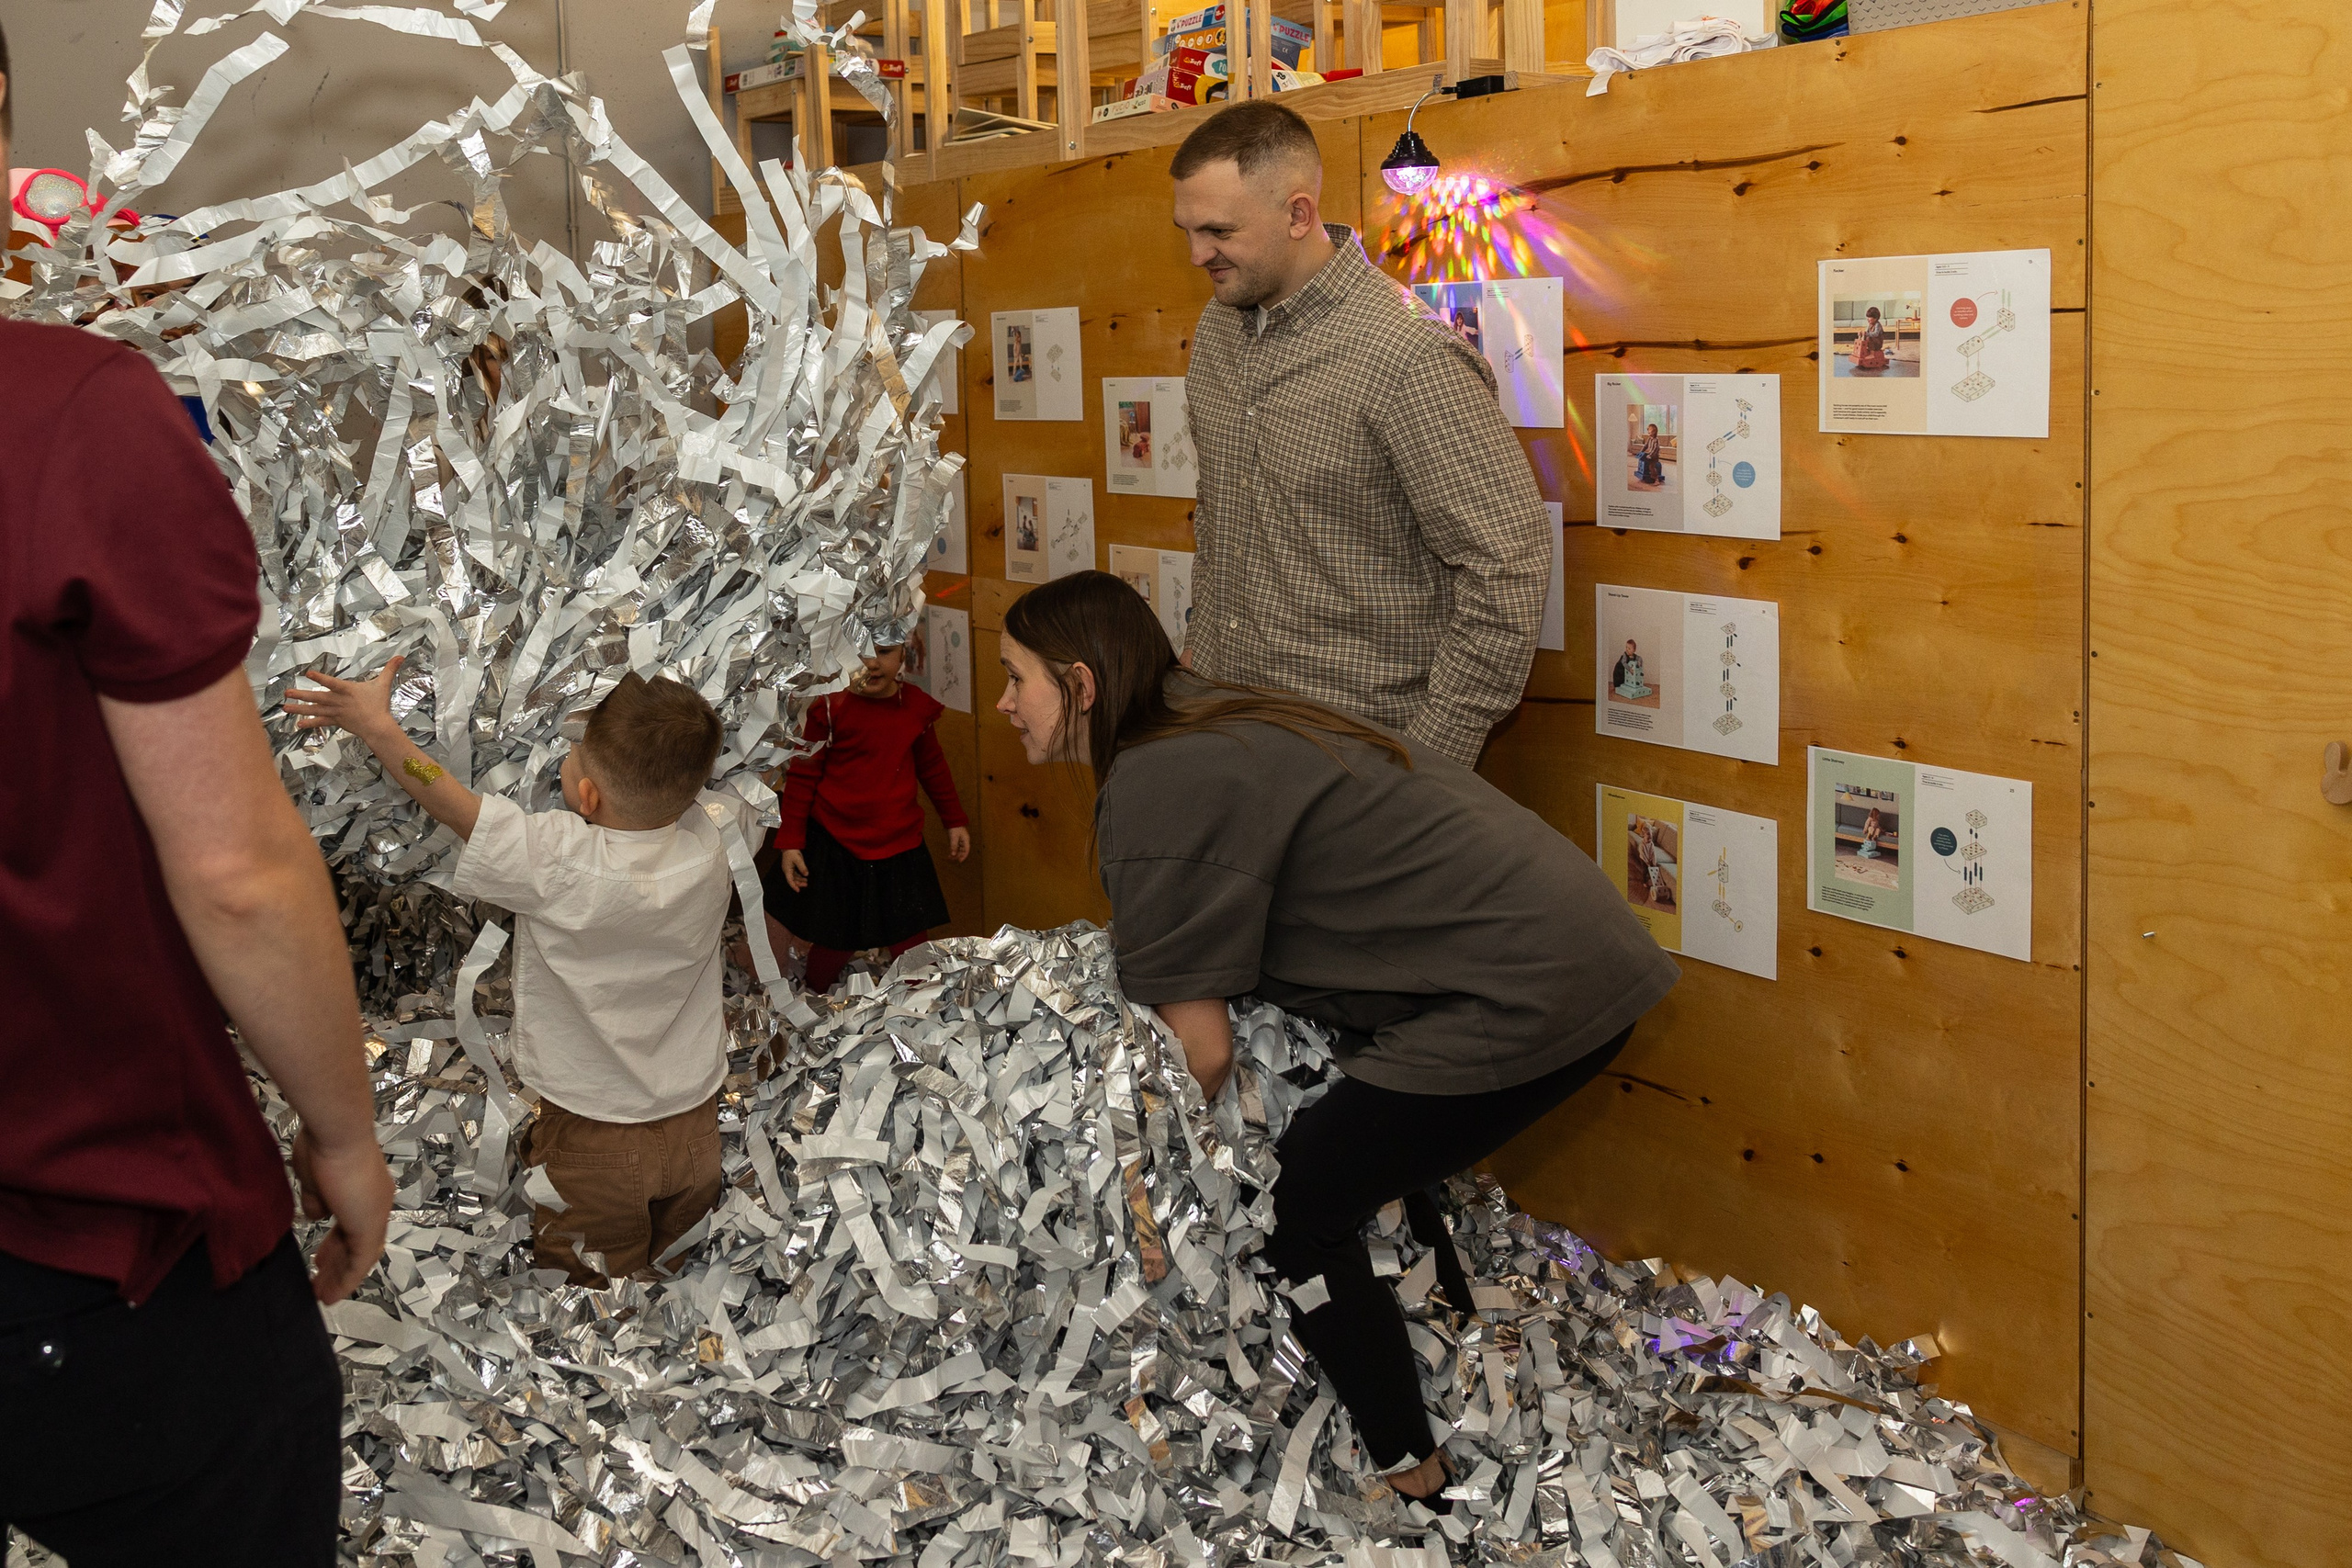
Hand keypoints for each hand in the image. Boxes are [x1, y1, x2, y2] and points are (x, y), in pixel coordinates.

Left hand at [284, 654, 404, 737]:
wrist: (378, 726)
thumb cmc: (379, 705)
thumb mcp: (383, 685)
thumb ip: (390, 669)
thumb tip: (401, 656)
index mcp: (348, 690)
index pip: (332, 682)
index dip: (320, 678)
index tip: (308, 673)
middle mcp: (338, 702)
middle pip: (317, 698)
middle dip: (301, 695)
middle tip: (287, 692)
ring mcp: (336, 712)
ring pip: (315, 710)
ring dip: (299, 708)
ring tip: (285, 707)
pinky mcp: (335, 721)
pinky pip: (320, 722)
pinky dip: (309, 723)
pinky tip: (298, 724)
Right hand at [290, 1125, 393, 1303]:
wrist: (337, 1133)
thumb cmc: (323, 1146)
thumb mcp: (314, 1179)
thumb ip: (317, 1201)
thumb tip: (316, 1216)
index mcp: (364, 1189)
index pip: (352, 1225)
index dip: (337, 1244)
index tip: (322, 1258)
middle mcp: (374, 1202)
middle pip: (358, 1243)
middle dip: (337, 1264)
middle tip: (321, 1280)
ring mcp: (374, 1213)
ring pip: (360, 1255)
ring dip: (339, 1276)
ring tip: (323, 1293)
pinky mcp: (369, 1224)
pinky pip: (360, 1260)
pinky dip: (346, 1280)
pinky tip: (331, 1294)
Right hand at [782, 848, 808, 890]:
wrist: (788, 845)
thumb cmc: (792, 852)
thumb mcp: (798, 860)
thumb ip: (802, 867)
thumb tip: (806, 875)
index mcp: (787, 870)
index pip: (790, 880)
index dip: (794, 886)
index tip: (798, 890)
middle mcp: (787, 870)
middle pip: (792, 879)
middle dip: (799, 883)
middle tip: (806, 884)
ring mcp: (788, 868)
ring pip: (794, 877)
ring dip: (799, 879)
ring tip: (806, 881)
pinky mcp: (790, 866)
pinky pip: (794, 873)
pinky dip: (799, 876)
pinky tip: (803, 876)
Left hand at [948, 826, 970, 861]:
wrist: (953, 820)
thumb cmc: (955, 828)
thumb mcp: (954, 837)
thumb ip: (954, 846)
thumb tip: (953, 854)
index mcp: (966, 840)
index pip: (966, 850)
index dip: (964, 856)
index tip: (960, 861)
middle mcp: (964, 841)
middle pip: (962, 851)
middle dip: (957, 856)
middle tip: (952, 860)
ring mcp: (961, 840)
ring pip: (959, 849)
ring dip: (954, 853)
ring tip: (949, 858)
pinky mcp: (957, 839)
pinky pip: (956, 847)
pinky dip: (953, 850)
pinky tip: (949, 853)